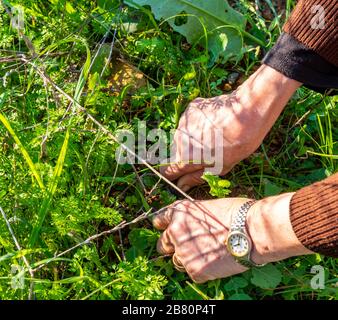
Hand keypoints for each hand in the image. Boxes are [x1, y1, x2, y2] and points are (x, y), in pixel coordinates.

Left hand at [153, 198, 249, 282]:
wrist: (251, 231)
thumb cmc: (235, 214)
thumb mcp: (208, 207)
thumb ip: (191, 217)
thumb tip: (188, 224)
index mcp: (179, 212)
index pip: (159, 220)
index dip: (164, 225)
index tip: (168, 230)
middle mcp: (175, 231)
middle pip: (162, 244)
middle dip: (171, 246)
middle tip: (186, 246)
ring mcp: (183, 252)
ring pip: (176, 261)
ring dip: (186, 258)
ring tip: (206, 254)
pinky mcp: (194, 270)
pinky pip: (192, 272)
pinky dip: (201, 269)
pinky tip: (215, 261)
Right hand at [160, 65, 300, 190]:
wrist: (247, 111)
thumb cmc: (239, 143)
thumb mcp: (220, 167)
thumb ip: (196, 177)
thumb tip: (181, 186)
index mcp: (185, 157)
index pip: (166, 171)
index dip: (173, 175)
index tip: (179, 177)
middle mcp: (179, 139)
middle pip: (175, 154)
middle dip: (186, 157)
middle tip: (206, 155)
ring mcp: (183, 122)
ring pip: (182, 138)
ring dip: (191, 141)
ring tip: (212, 138)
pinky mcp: (190, 110)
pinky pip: (188, 124)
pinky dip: (196, 127)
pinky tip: (212, 126)